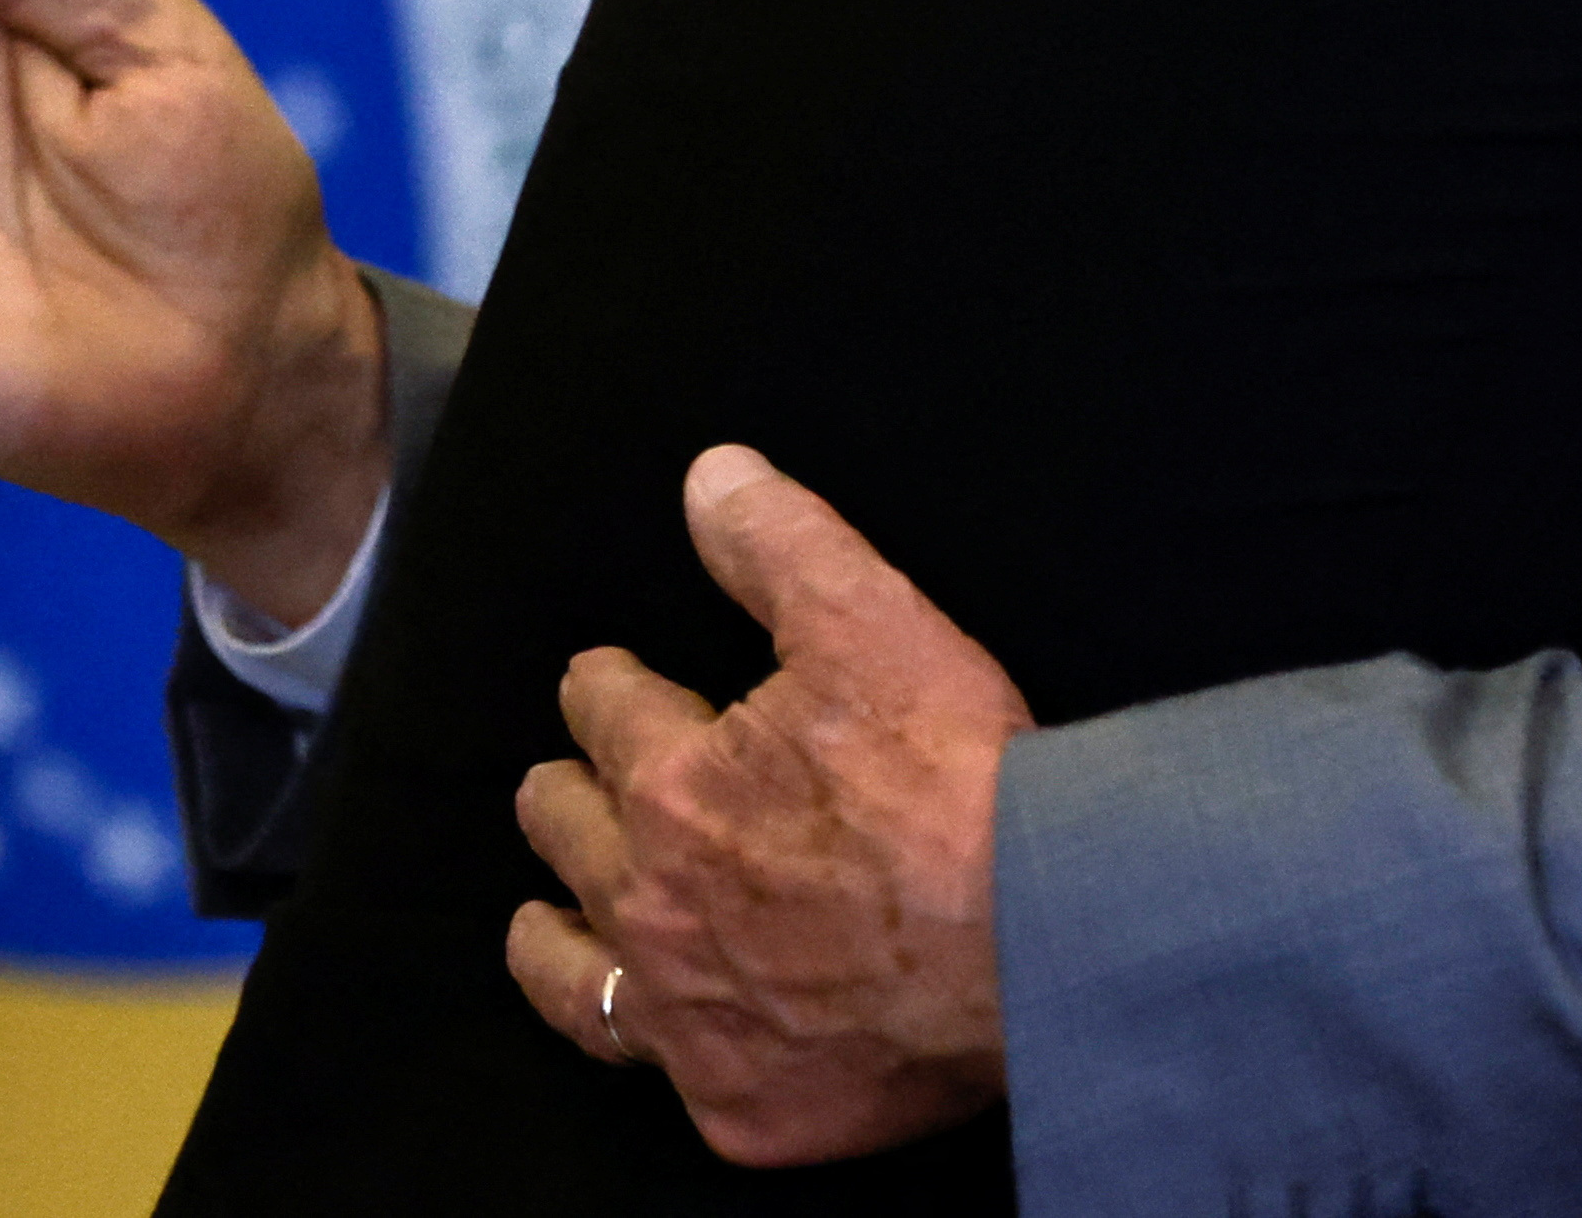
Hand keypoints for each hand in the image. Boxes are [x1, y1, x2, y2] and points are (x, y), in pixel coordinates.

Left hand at [506, 448, 1032, 1165]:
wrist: (1040, 942)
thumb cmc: (957, 780)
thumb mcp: (871, 620)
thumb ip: (776, 542)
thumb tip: (708, 476)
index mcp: (672, 785)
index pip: (603, 712)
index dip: (608, 685)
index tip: (606, 679)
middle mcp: (652, 908)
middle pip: (567, 835)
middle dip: (567, 795)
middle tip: (572, 786)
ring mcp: (690, 1020)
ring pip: (573, 976)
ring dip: (554, 935)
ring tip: (541, 919)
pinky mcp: (739, 1105)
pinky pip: (665, 1075)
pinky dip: (661, 1045)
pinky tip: (659, 1029)